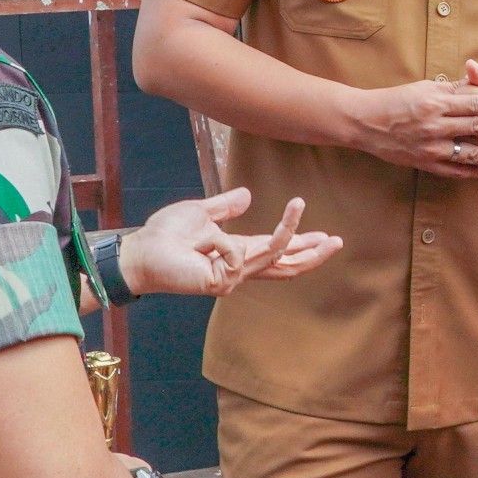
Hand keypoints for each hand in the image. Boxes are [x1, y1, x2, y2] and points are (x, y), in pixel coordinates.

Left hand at [123, 188, 343, 295]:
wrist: (141, 250)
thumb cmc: (165, 236)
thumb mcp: (201, 213)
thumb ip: (225, 206)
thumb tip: (249, 195)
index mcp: (237, 252)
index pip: (276, 250)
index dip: (300, 243)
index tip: (324, 235)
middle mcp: (239, 267)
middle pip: (286, 266)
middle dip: (312, 254)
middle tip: (336, 241)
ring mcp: (231, 277)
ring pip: (274, 257)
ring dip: (290, 232)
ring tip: (298, 205)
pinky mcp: (221, 282)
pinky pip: (237, 254)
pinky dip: (223, 242)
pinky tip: (205, 243)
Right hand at [349, 77, 477, 175]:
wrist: (365, 123)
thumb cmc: (394, 101)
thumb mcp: (423, 88)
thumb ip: (450, 89)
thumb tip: (475, 83)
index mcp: (436, 104)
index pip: (474, 103)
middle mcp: (435, 126)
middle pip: (477, 126)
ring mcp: (430, 147)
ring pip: (469, 153)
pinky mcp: (424, 163)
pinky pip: (453, 170)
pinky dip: (472, 171)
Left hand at [462, 61, 477, 162]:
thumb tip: (469, 65)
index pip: (464, 93)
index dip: (456, 90)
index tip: (456, 89)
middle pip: (460, 116)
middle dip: (453, 111)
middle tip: (450, 107)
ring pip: (463, 136)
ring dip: (455, 129)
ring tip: (453, 122)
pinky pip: (471, 153)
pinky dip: (463, 146)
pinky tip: (460, 140)